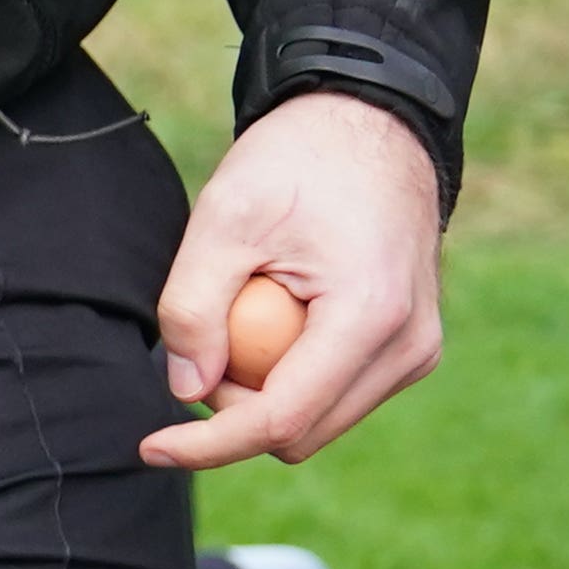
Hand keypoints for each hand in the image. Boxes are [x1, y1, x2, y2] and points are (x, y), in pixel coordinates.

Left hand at [142, 90, 445, 472]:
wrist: (370, 122)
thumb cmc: (299, 160)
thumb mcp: (225, 218)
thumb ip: (193, 307)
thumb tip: (185, 391)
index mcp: (371, 316)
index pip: (282, 420)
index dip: (209, 444)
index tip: (150, 446)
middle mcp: (410, 347)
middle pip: (301, 434)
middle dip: (235, 410)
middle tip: (201, 337)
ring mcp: (417, 350)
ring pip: (319, 420)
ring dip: (263, 391)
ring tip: (246, 308)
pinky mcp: (410, 347)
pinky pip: (337, 393)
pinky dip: (291, 373)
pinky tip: (276, 313)